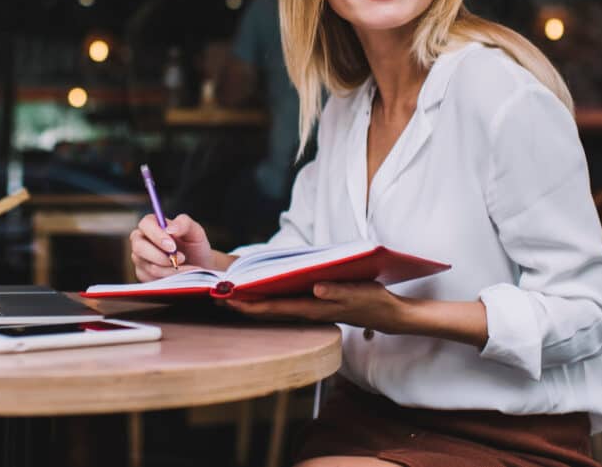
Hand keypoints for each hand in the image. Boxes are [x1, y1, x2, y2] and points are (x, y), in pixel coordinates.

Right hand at [129, 213, 226, 281]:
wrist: (199, 267)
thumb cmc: (195, 246)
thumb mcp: (195, 232)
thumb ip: (184, 224)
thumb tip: (169, 229)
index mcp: (153, 225)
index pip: (146, 224)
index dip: (157, 235)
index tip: (172, 247)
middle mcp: (142, 240)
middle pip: (139, 246)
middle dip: (160, 256)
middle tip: (181, 259)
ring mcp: (141, 259)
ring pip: (148, 266)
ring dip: (170, 269)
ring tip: (187, 268)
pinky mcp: (143, 275)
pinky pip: (152, 279)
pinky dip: (168, 279)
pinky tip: (179, 276)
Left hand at [224, 281, 410, 332]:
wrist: (388, 315)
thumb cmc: (374, 301)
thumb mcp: (361, 293)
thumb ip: (339, 291)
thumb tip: (316, 288)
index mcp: (314, 307)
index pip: (275, 307)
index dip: (251, 304)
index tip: (228, 299)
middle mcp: (308, 310)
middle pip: (268, 310)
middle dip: (242, 305)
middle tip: (213, 297)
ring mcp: (310, 310)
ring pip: (274, 308)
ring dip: (252, 303)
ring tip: (227, 295)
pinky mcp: (314, 307)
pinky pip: (284, 305)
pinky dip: (267, 300)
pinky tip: (257, 295)